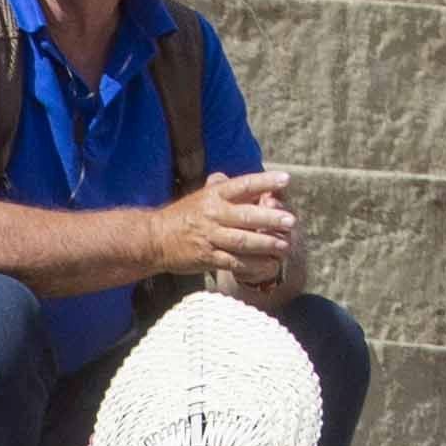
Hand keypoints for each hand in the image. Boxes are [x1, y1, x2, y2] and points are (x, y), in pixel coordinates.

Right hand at [158, 167, 298, 290]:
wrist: (155, 239)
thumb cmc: (183, 216)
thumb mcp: (202, 196)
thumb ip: (225, 188)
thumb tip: (248, 182)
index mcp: (214, 195)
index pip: (243, 185)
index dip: (265, 182)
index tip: (286, 180)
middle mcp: (213, 214)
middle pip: (246, 216)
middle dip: (270, 219)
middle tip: (291, 221)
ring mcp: (210, 237)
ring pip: (242, 241)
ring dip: (265, 244)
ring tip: (284, 246)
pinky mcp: (207, 258)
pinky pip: (233, 263)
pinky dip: (253, 266)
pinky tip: (269, 266)